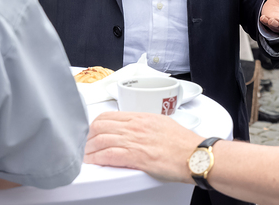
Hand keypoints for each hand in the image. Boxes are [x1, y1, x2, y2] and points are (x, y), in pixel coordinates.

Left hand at [86, 111, 201, 182]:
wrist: (194, 155)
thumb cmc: (184, 143)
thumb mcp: (162, 125)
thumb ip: (146, 125)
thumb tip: (137, 130)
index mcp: (141, 117)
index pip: (109, 116)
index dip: (95, 124)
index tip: (91, 132)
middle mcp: (135, 126)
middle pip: (100, 126)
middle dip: (88, 136)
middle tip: (83, 144)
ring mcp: (134, 140)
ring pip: (101, 140)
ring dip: (88, 149)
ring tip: (83, 155)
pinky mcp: (135, 156)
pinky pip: (108, 155)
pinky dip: (95, 158)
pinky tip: (91, 162)